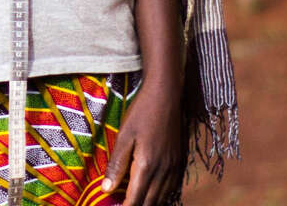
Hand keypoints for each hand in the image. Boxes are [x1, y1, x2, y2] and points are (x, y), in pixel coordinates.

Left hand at [101, 80, 181, 205]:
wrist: (166, 93)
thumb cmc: (142, 112)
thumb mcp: (124, 135)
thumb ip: (117, 164)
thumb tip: (107, 190)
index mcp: (147, 166)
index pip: (136, 201)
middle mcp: (163, 171)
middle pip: (150, 203)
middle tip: (122, 205)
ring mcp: (174, 167)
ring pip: (162, 198)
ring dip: (148, 203)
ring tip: (133, 201)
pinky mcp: (179, 161)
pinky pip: (170, 188)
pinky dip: (160, 196)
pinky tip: (151, 192)